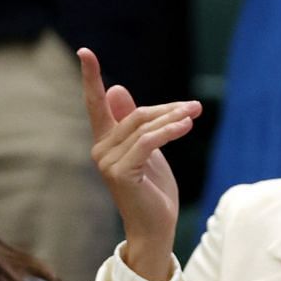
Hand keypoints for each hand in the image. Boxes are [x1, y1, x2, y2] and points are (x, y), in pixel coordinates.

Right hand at [78, 48, 197, 280]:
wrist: (155, 229)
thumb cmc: (153, 192)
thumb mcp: (148, 151)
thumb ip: (136, 123)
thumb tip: (116, 88)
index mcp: (106, 142)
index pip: (95, 104)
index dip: (90, 77)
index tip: (84, 51)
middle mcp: (100, 149)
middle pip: (134, 114)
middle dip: (167, 109)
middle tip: (194, 107)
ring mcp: (108, 162)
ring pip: (143, 126)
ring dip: (173, 118)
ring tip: (195, 113)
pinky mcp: (120, 173)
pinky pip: (147, 142)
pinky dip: (168, 131)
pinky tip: (186, 125)